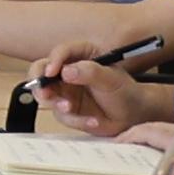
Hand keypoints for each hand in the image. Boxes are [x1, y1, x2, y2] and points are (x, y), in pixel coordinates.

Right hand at [33, 52, 163, 138]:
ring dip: (56, 104)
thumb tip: (67, 71)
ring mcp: (65, 93)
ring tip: (70, 108)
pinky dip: (76, 120)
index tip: (51, 72)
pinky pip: (62, 116)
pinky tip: (93, 121)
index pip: (59, 53)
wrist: (133, 115)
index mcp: (79, 57)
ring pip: (46, 97)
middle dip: (40, 84)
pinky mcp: (68, 111)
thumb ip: (89, 72)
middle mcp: (68, 73)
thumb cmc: (125, 91)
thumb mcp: (110, 79)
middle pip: (41, 73)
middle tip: (45, 93)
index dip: (52, 61)